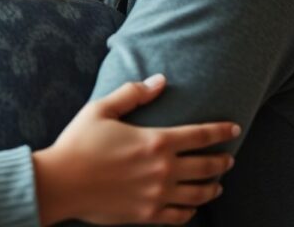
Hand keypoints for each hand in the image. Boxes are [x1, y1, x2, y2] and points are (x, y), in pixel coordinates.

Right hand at [33, 74, 239, 224]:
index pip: (201, 135)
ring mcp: (157, 195)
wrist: (60, 183)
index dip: (221, 131)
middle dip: (223, 161)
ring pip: (199, 194)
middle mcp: (163, 170)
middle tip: (229, 159)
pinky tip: (192, 207)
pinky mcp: (147, 214)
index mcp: (155, 141)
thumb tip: (159, 80)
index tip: (234, 129)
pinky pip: (180, 216)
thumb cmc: (78, 143)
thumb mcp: (101, 109)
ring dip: (213, 187)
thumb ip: (133, 94)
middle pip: (207, 166)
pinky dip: (191, 211)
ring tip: (217, 184)